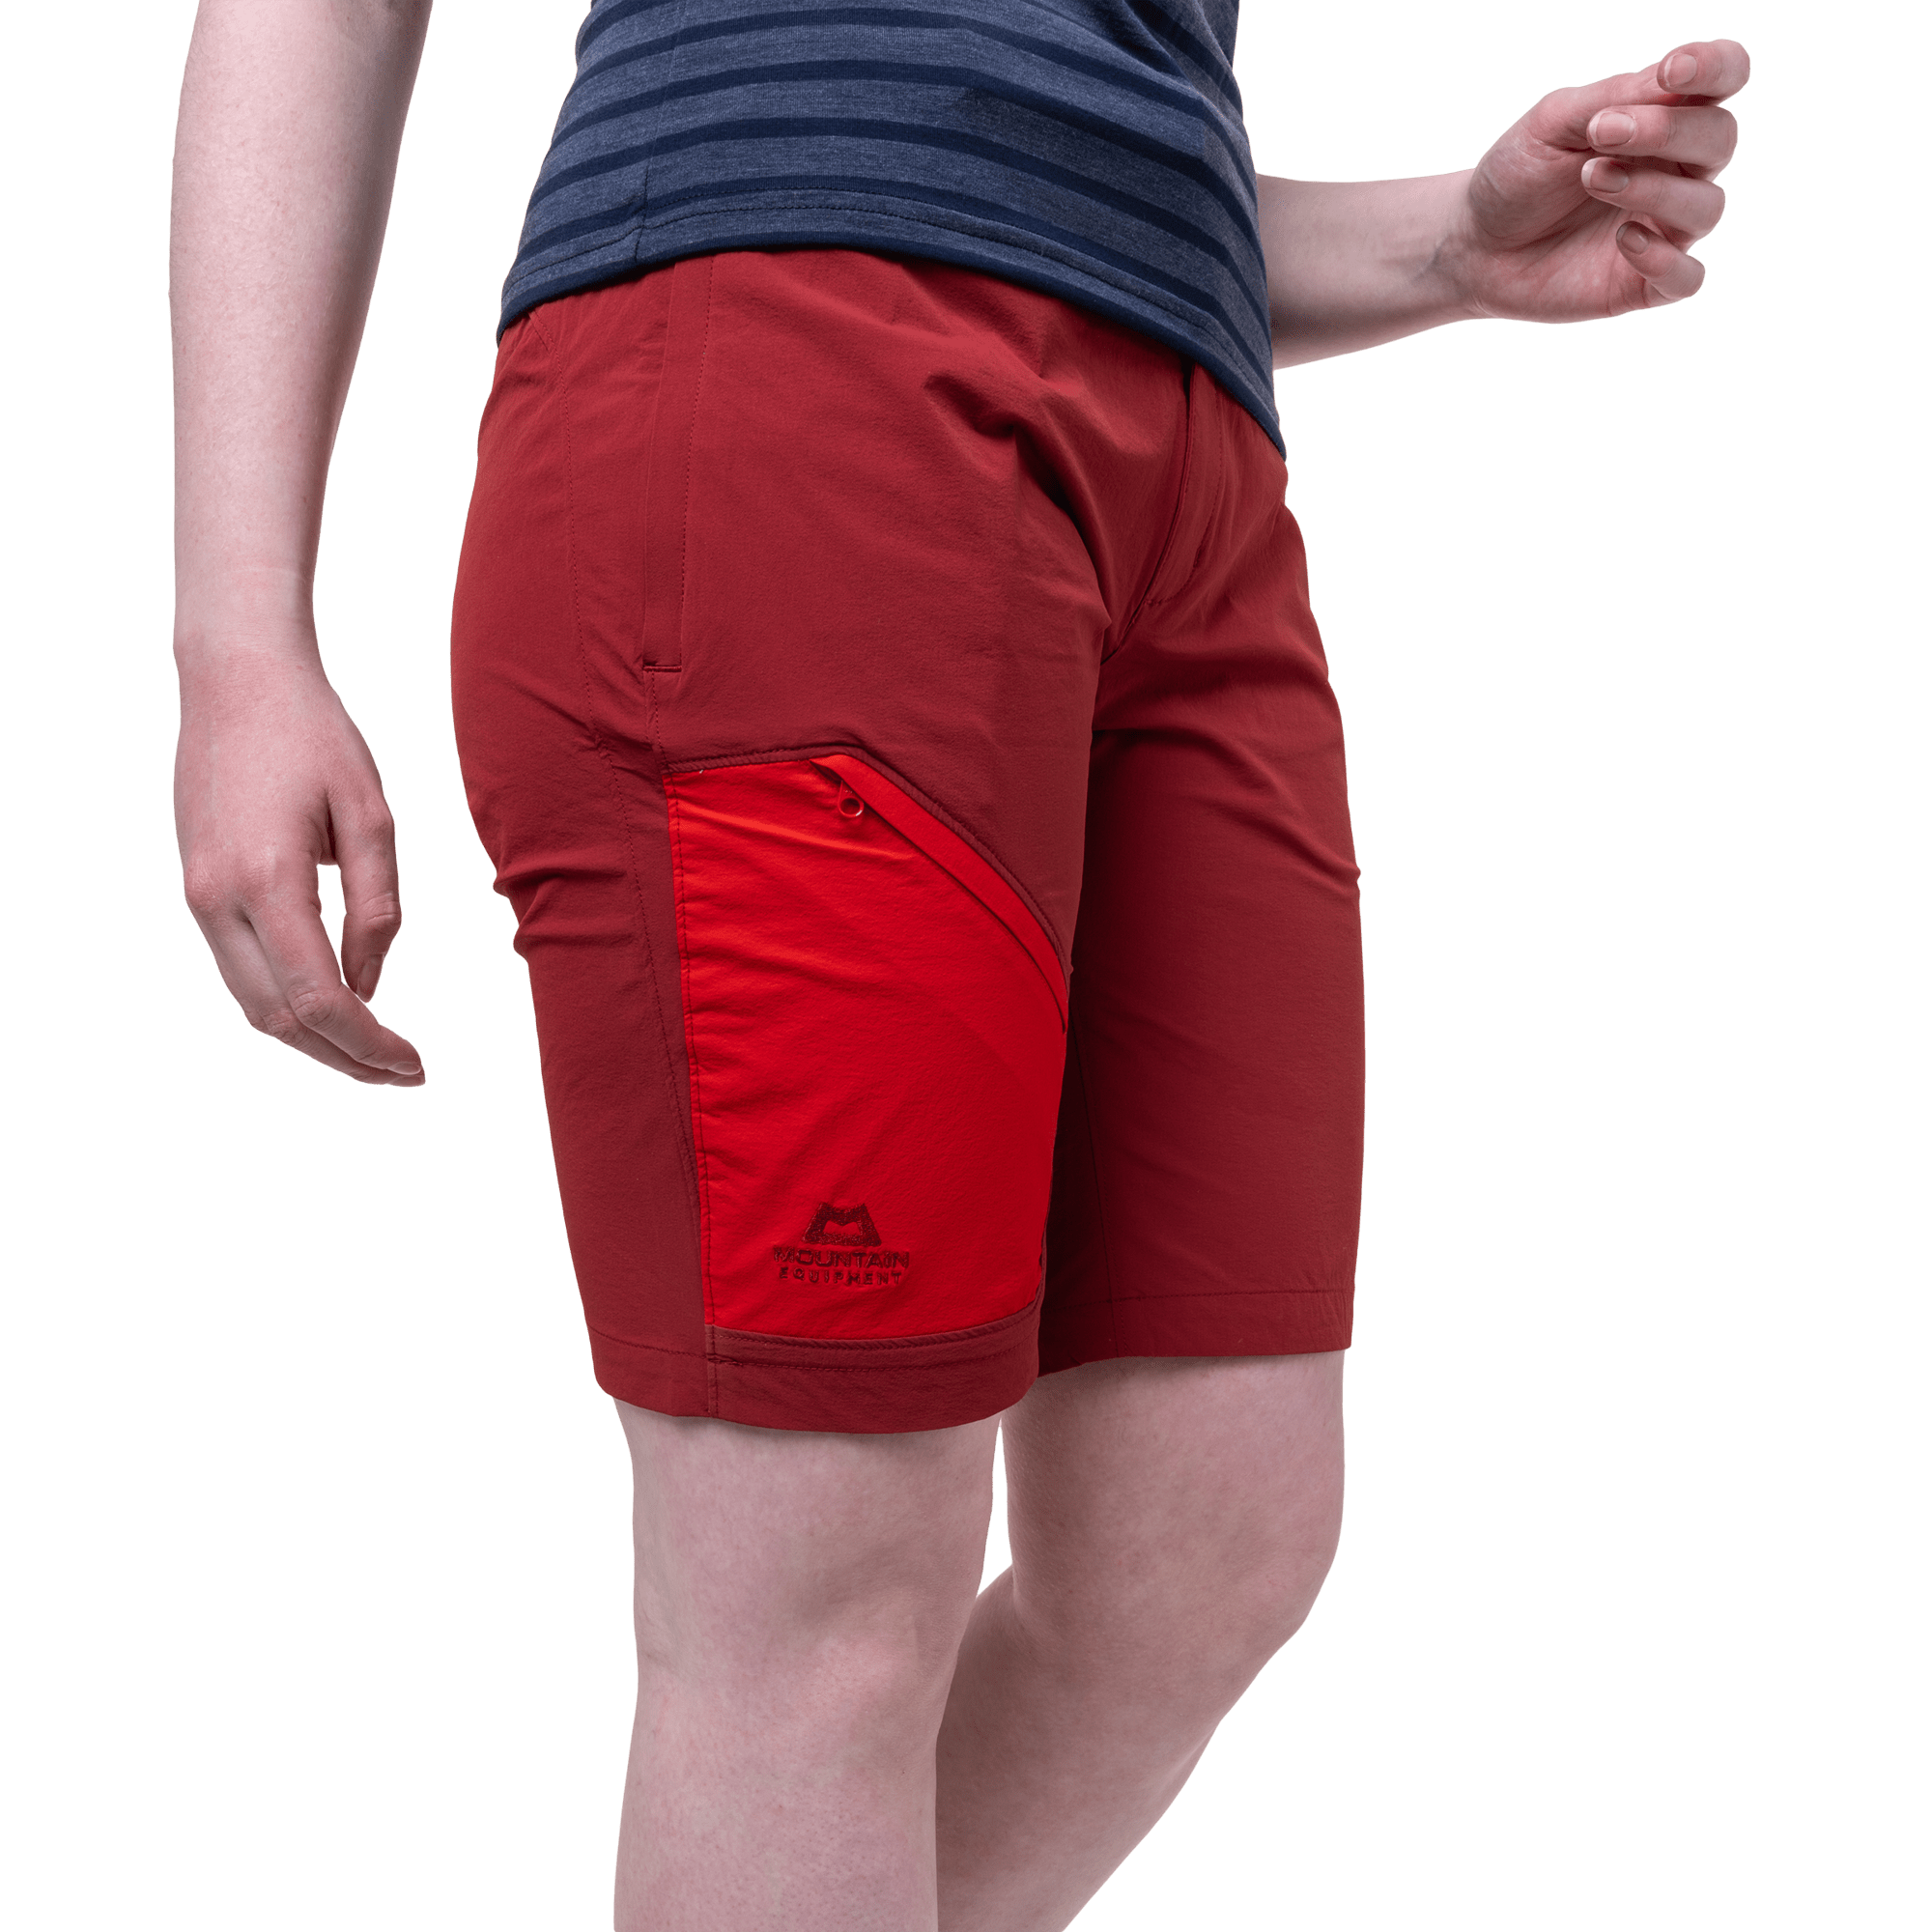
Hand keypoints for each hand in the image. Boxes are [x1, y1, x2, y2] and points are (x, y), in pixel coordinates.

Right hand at [174, 642, 424, 1086]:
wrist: (237, 678)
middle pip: (278, 1019)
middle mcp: (219, 899)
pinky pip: (240, 970)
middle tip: (403, 1074)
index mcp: (269, 880)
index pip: (319, 999)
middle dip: (343, 1058)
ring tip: (374, 1052)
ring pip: (252, 1003)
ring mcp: (197, 897)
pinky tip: (335, 1006)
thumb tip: (369, 988)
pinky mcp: (195, 888)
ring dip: (313, 1039)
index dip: (370, 1045)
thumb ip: (376, 910)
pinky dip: (286, 1003)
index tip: (415, 1064)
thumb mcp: (372, 818)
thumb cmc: (317, 737)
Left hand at [1447, 39, 1750, 322]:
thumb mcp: (1554, 122)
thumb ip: (1613, 97)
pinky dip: (1665, 260)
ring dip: (1654, 190)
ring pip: (1707, 206)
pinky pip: (1687, 278)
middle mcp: (1676, 170)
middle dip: (1669, 132)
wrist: (1475, 245)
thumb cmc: (1519, 173)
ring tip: (1593, 179)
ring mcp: (1665, 228)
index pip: (1724, 76)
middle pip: (1720, 138)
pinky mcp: (1644, 283)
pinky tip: (1624, 240)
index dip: (1716, 66)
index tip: (1672, 70)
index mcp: (1663, 115)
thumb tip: (1668, 88)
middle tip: (1603, 134)